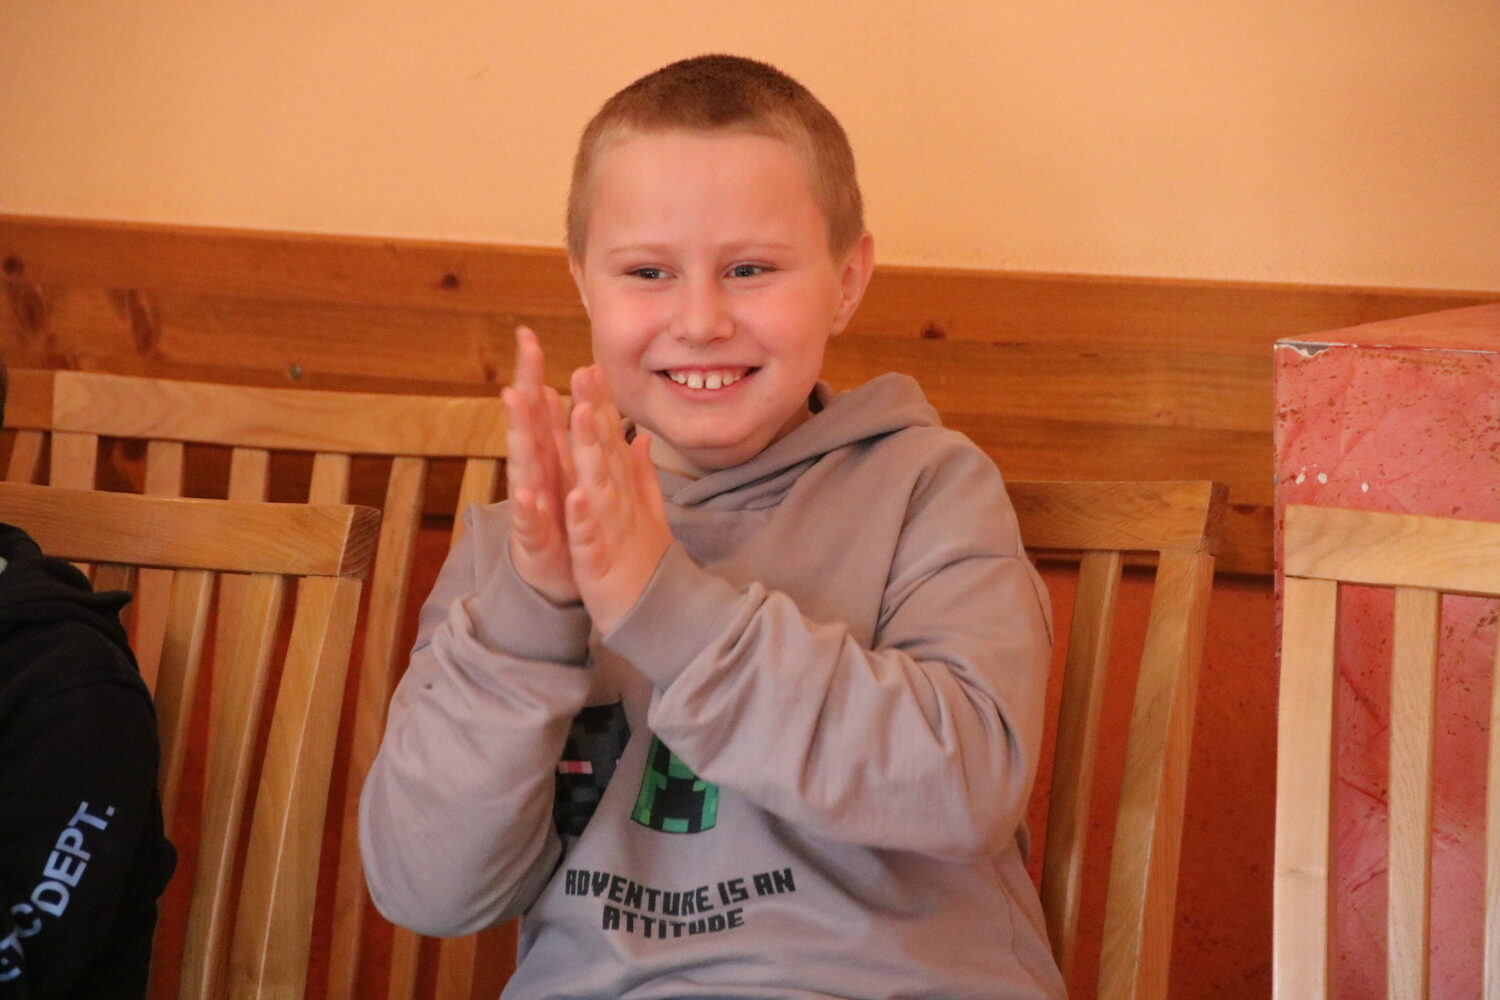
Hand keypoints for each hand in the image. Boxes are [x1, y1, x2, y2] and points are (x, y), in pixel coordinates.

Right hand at [501, 326, 577, 603]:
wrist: (560, 581)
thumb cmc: (565, 523)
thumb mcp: (571, 475)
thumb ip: (570, 438)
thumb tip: (562, 398)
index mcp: (549, 458)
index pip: (541, 410)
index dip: (534, 374)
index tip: (528, 335)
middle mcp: (535, 475)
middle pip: (526, 426)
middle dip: (524, 389)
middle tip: (521, 352)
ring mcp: (530, 505)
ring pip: (524, 465)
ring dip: (521, 434)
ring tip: (516, 402)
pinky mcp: (533, 539)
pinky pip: (531, 522)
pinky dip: (532, 509)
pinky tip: (530, 493)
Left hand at [564, 365, 672, 633]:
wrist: (657, 614)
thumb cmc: (645, 562)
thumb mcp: (645, 511)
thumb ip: (642, 473)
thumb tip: (642, 437)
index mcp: (622, 490)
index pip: (610, 440)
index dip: (600, 403)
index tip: (589, 366)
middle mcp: (618, 502)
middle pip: (604, 451)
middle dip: (594, 410)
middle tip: (584, 371)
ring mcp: (611, 530)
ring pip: (598, 483)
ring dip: (590, 449)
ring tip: (580, 413)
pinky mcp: (600, 562)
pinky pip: (590, 537)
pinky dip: (584, 518)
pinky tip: (577, 496)